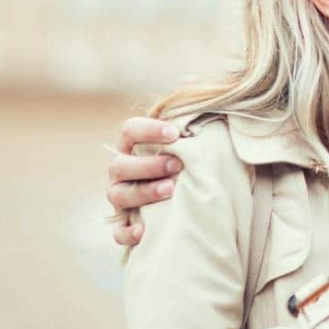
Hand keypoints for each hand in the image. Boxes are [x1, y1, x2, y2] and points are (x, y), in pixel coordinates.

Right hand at [106, 117, 182, 245]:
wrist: (183, 198)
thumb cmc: (185, 162)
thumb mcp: (187, 142)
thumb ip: (192, 124)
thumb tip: (211, 96)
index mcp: (131, 146)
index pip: (129, 130)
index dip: (148, 130)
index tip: (175, 133)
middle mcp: (120, 171)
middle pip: (120, 165)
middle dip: (148, 164)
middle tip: (177, 164)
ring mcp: (119, 197)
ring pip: (119, 195)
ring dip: (144, 192)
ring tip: (171, 189)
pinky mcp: (123, 225)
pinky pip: (117, 232)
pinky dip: (127, 232)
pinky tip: (144, 231)